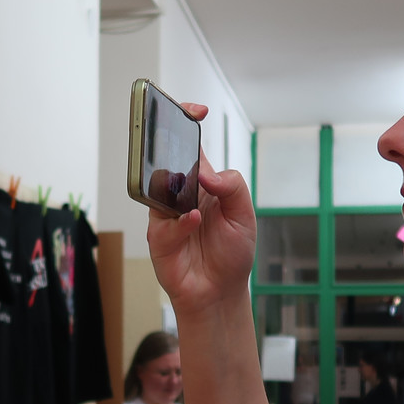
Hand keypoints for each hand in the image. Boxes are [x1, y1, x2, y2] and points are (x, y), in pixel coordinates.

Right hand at [146, 103, 256, 316]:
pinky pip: (164, 226)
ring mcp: (166, 216)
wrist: (222, 293)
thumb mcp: (245, 215)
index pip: (191, 146)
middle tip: (173, 137)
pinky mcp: (159, 240)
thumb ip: (233, 187)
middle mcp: (179, 195)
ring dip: (173, 187)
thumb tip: (208, 173)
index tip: (195, 111)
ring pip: (158, 190)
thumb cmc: (232, 253)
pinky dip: (180, 223)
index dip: (187, 124)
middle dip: (165, 146)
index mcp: (201, 183)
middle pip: (165, 162)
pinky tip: (194, 221)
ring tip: (190, 189)